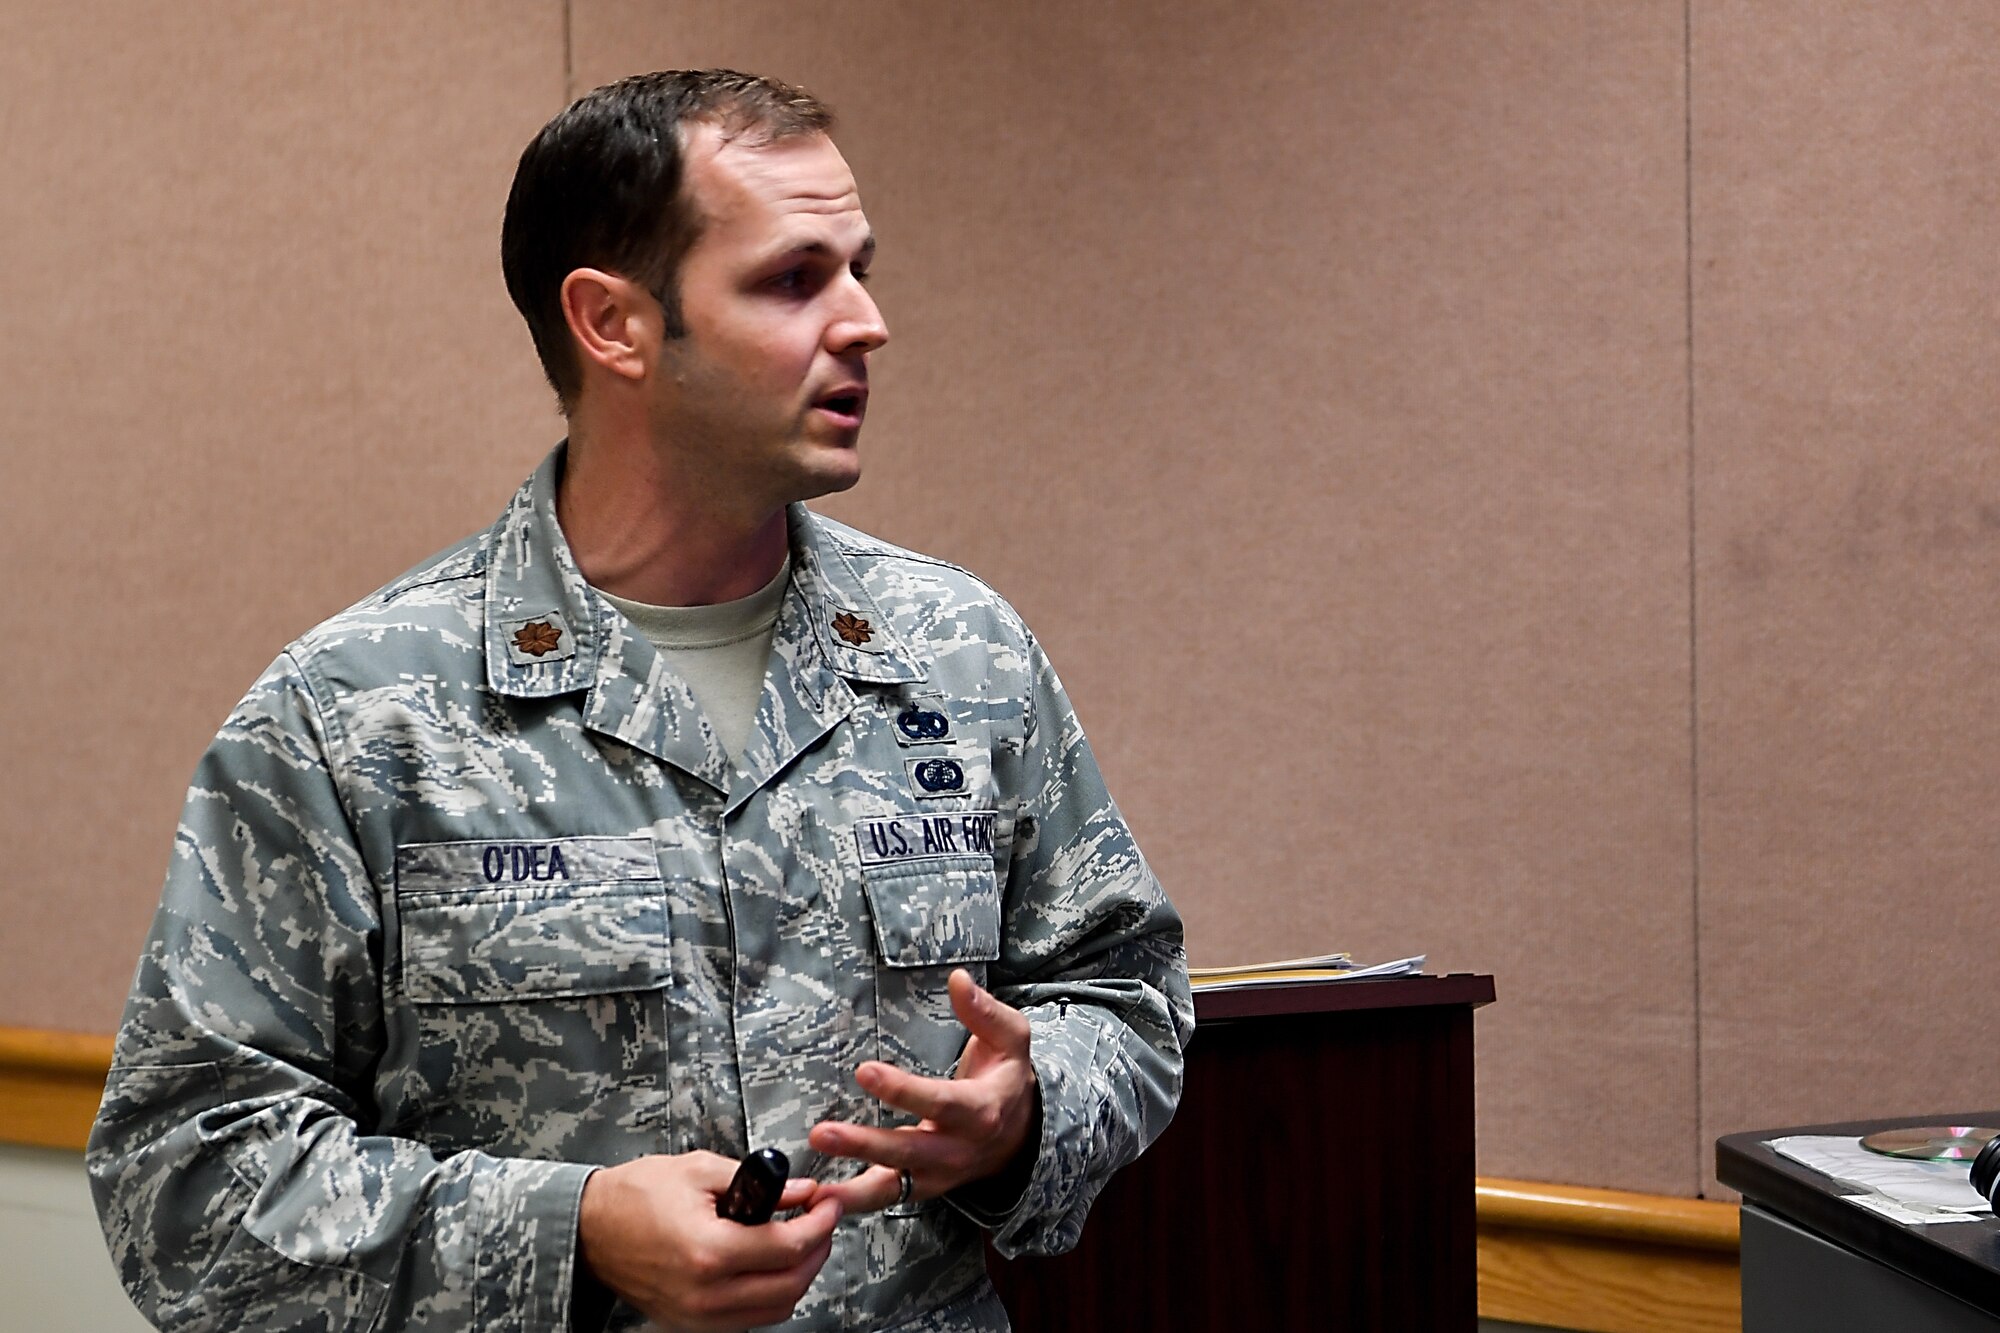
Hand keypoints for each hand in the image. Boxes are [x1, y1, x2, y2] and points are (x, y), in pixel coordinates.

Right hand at [576, 1150, 838, 1330]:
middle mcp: (706, 1294)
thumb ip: (760, 1183)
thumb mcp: (701, 1171)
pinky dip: (771, 1295)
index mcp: (709, 1252)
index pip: (787, 1247)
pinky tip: (773, 1266)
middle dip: (817, 1252)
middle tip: (822, 1222)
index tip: (828, 1204)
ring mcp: (698, 1316)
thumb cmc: (636, 1195)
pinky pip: (748, 1318)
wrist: (591, 1229)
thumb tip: (802, 1192)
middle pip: (790, 1286)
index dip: (819, 1224)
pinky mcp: (692, 1323)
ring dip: (799, 1277)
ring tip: (803, 1242)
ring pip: (775, 1310)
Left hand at [807, 968, 1038, 1212]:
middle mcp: (958, 1149)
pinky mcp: (920, 1188)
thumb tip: (958, 979)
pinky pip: (885, 1199)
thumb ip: (985, 1011)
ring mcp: (938, 1175)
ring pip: (893, 1188)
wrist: (1021, 1136)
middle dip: (864, 1145)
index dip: (902, 1090)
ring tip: (813, 1191)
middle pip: (908, 1152)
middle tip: (822, 1133)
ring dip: (851, 1191)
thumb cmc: (1006, 1079)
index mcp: (980, 1110)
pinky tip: (817, 1200)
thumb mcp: (1011, 1039)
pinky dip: (853, 1203)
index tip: (864, 1072)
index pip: (939, 1102)